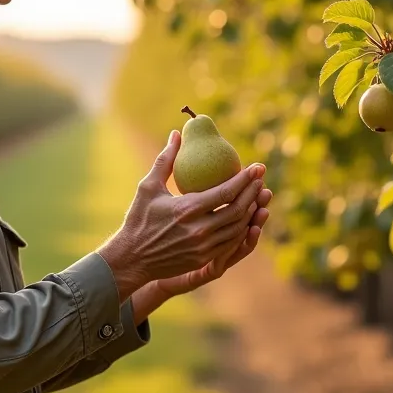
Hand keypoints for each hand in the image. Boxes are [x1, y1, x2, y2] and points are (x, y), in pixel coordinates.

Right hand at [98, 130, 266, 299]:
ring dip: (251, 210)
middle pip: (238, 209)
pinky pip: (231, 242)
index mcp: (187, 209)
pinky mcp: (204, 259)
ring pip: (238, 227)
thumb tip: (176, 134)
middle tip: (260, 178)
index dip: (245, 178)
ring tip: (257, 195)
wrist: (132, 259)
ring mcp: (203, 247)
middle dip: (254, 192)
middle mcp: (199, 229)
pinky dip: (241, 228)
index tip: (257, 167)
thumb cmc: (138, 220)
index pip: (226, 192)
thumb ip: (165, 160)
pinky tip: (245, 216)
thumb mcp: (148, 187)